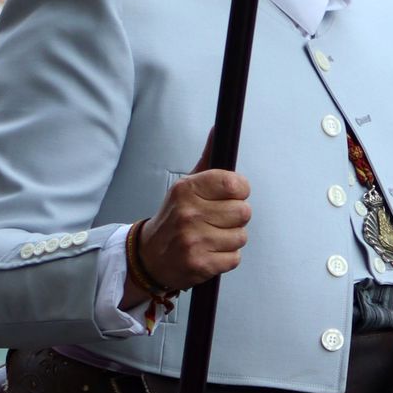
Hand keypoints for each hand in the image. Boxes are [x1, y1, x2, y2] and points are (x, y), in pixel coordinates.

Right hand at [132, 133, 250, 297]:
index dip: (239, 191)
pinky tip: (209, 252)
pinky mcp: (199, 264)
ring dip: (231, 239)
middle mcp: (189, 213)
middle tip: (216, 220)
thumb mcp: (186, 184)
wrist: (149, 256)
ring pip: (241, 236)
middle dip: (235, 217)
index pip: (236, 184)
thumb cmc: (174, 217)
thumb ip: (208, 159)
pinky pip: (235, 258)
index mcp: (187, 189)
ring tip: (211, 237)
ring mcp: (193, 240)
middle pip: (244, 212)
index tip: (230, 196)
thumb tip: (219, 128)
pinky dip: (226, 258)